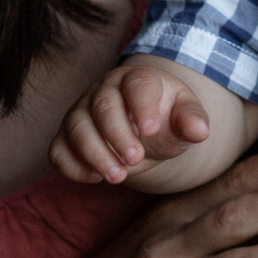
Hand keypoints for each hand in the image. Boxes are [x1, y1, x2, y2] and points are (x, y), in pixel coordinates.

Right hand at [53, 59, 209, 183]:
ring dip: (94, 153)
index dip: (142, 105)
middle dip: (116, 134)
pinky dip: (71, 165)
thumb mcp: (184, 117)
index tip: (151, 130)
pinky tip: (95, 178)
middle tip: (135, 160)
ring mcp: (81, 111)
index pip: (137, 85)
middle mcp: (104, 90)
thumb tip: (200, 131)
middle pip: (102, 106)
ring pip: (76, 127)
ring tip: (118, 177)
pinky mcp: (66, 136)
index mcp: (137, 79)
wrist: (143, 130)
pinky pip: (58, 149)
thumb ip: (192, 121)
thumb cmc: (166, 119)